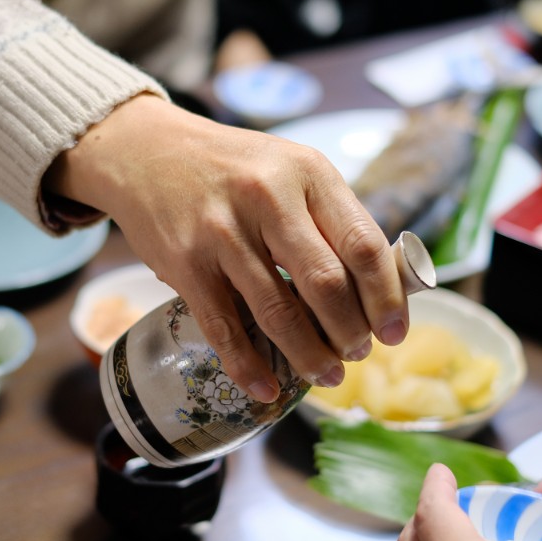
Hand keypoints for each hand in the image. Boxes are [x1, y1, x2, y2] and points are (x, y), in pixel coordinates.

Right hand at [44, 94, 409, 401]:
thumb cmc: (231, 168)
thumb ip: (328, 218)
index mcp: (307, 172)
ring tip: (327, 374)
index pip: (363, 244)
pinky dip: (248, 366)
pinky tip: (267, 388)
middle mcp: (267, 197)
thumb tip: (376, 290)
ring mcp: (222, 232)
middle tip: (357, 354)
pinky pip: (224, 327)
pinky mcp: (185, 263)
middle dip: (351, 333)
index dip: (386, 297)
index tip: (395, 332)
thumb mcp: (289, 169)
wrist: (145, 152)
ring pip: (279, 312)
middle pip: (326, 284)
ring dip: (309, 355)